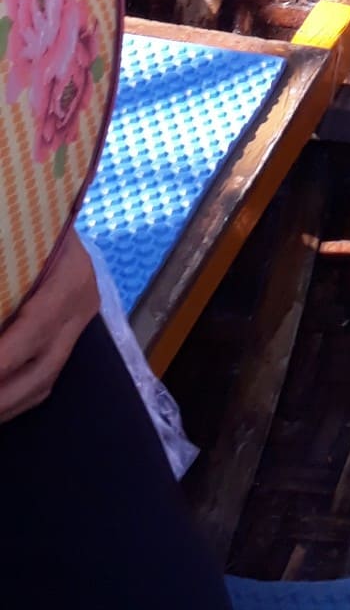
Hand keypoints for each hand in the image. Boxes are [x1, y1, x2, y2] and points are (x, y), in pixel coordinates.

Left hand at [0, 232, 98, 420]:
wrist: (51, 203)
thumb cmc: (26, 221)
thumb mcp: (17, 244)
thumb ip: (6, 283)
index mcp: (70, 279)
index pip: (34, 331)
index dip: (4, 360)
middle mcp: (81, 305)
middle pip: (42, 370)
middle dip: (3, 397)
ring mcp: (79, 321)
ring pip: (44, 381)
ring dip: (6, 405)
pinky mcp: (70, 332)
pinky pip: (44, 378)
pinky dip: (14, 397)